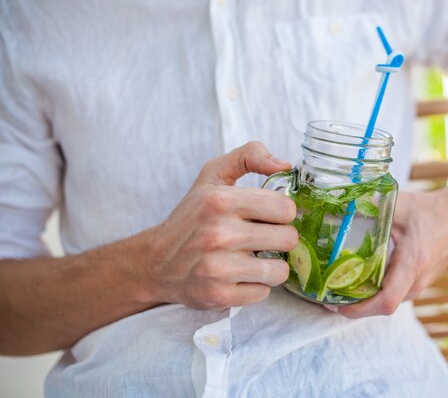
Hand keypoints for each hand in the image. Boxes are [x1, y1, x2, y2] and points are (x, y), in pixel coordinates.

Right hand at [139, 142, 298, 309]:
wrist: (156, 262)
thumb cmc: (192, 216)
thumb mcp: (213, 175)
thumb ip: (250, 155)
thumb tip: (285, 165)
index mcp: (220, 200)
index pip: (285, 208)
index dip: (282, 213)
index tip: (268, 216)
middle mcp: (218, 233)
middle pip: (288, 239)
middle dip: (279, 239)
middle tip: (261, 239)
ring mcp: (217, 267)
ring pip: (280, 270)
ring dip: (270, 266)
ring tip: (251, 259)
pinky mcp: (218, 295)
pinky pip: (263, 293)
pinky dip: (255, 287)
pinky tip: (238, 277)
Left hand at [334, 188, 447, 317]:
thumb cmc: (432, 211)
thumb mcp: (399, 205)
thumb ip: (369, 205)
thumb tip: (337, 202)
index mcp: (411, 264)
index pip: (385, 302)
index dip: (357, 309)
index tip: (333, 303)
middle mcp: (414, 283)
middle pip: (378, 307)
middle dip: (349, 305)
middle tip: (322, 293)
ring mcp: (416, 286)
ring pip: (382, 302)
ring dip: (358, 299)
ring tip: (332, 287)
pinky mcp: (414, 284)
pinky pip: (389, 295)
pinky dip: (369, 292)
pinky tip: (352, 279)